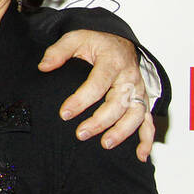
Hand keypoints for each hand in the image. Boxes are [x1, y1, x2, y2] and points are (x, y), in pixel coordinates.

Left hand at [38, 29, 155, 161]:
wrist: (120, 43)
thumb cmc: (97, 43)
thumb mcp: (76, 38)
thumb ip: (59, 51)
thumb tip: (44, 66)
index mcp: (112, 61)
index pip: (97, 83)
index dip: (81, 100)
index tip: (64, 114)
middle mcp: (129, 77)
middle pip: (118, 102)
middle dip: (100, 120)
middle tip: (81, 134)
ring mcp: (138, 90)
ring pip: (136, 114)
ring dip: (123, 131)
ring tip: (106, 144)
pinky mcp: (142, 101)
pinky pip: (149, 121)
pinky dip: (147, 139)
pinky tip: (140, 155)